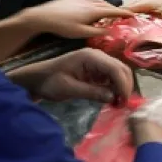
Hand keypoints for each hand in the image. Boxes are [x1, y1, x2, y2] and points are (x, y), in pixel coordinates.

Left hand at [16, 48, 132, 102]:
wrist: (36, 79)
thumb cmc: (49, 82)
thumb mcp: (69, 89)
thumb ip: (92, 92)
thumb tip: (113, 97)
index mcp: (90, 56)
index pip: (115, 69)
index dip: (123, 86)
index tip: (123, 102)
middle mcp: (98, 56)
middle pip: (122, 70)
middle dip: (125, 87)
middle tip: (122, 105)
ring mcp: (98, 62)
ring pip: (119, 74)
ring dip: (122, 88)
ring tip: (117, 104)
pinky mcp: (96, 70)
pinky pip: (112, 78)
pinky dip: (115, 88)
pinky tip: (111, 99)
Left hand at [22, 0, 134, 39]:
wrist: (43, 16)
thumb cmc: (62, 27)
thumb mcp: (82, 33)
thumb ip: (98, 31)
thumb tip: (112, 30)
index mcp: (93, 10)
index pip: (113, 11)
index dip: (124, 13)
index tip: (133, 15)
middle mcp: (89, 1)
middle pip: (107, 4)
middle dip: (116, 9)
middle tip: (123, 15)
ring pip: (99, 1)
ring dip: (106, 6)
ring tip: (110, 12)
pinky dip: (97, 3)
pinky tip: (94, 8)